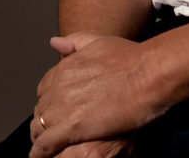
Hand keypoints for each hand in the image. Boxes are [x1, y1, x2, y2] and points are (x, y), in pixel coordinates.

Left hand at [30, 32, 167, 157]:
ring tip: (48, 147)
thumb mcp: (101, 42)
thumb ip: (75, 42)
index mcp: (65, 66)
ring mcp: (63, 107)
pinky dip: (42, 153)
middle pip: (41, 109)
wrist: (149, 74)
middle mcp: (59, 85)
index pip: (44, 88)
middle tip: (54, 130)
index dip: (50, 100)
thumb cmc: (132, 58)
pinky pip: (45, 145)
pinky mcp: (71, 127)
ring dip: (41, 137)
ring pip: (38, 128)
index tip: (58, 108)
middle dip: (44, 120)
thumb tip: (54, 42)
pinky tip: (45, 156)